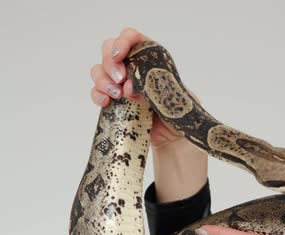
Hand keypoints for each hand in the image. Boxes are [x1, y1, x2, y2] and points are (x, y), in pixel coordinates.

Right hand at [89, 27, 202, 149]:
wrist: (175, 138)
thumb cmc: (180, 114)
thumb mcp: (176, 97)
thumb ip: (155, 89)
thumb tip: (132, 89)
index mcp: (153, 58)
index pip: (133, 38)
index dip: (123, 41)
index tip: (120, 55)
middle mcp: (135, 67)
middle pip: (110, 49)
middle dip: (110, 62)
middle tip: (120, 79)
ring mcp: (122, 83)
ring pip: (99, 69)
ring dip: (103, 79)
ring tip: (117, 95)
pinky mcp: (114, 100)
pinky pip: (97, 91)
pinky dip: (97, 94)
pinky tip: (105, 102)